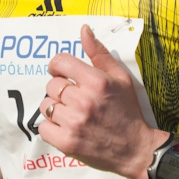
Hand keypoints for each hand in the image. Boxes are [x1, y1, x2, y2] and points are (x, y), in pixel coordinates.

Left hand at [38, 25, 162, 178]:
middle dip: (60, 89)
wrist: (135, 148)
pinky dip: (51, 128)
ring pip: (46, 105)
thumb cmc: (128, 111)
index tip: (62, 73)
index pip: (60, 62)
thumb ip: (99, 53)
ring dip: (55, 108)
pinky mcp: (67, 142)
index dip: (58, 66)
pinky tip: (66, 127)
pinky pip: (43, 128)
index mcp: (97, 81)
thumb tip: (83, 29)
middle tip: (74, 98)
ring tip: (71, 114)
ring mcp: (74, 122)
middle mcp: (83, 100)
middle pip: (51, 85)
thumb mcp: (121, 77)